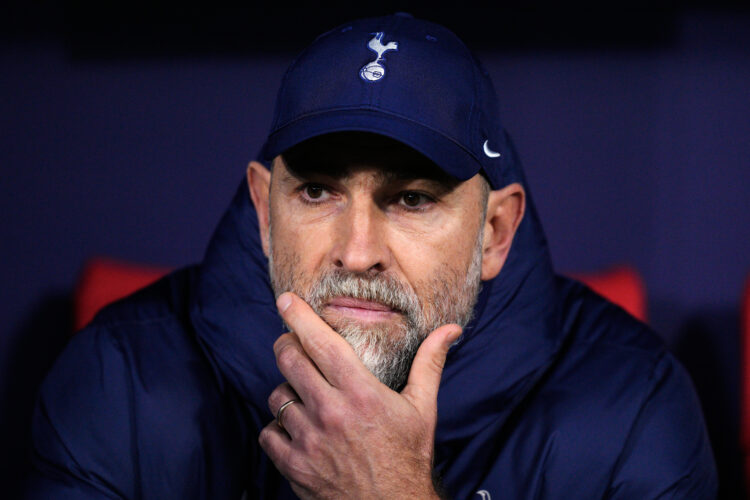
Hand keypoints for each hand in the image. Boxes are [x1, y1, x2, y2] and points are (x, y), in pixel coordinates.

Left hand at [258, 292, 460, 499]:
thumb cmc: (408, 456)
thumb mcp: (423, 408)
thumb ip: (430, 363)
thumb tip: (451, 329)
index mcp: (362, 393)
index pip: (322, 343)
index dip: (300, 316)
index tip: (286, 299)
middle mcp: (331, 413)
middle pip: (289, 360)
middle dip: (286, 345)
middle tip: (292, 344)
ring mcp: (310, 441)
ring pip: (277, 396)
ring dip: (286, 389)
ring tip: (303, 394)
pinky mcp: (295, 466)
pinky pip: (268, 433)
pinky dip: (278, 427)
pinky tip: (297, 428)